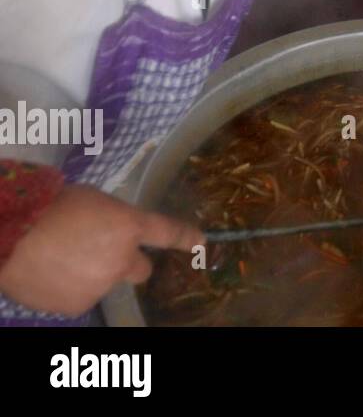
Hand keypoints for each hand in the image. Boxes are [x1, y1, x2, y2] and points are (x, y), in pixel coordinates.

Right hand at [0, 185, 202, 316]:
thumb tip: (114, 229)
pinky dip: (71, 289)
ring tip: (63, 259)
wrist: (10, 234)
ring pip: (107, 283)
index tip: (201, 243)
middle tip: (103, 253)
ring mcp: (101, 285)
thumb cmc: (50, 207)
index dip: (186, 238)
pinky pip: (82, 297)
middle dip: (129, 264)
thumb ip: (113, 218)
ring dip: (94, 274)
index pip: (167, 232)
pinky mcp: (79, 304)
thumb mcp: (93, 200)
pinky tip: (52, 274)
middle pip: (142, 270)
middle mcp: (122, 259)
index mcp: (129, 225)